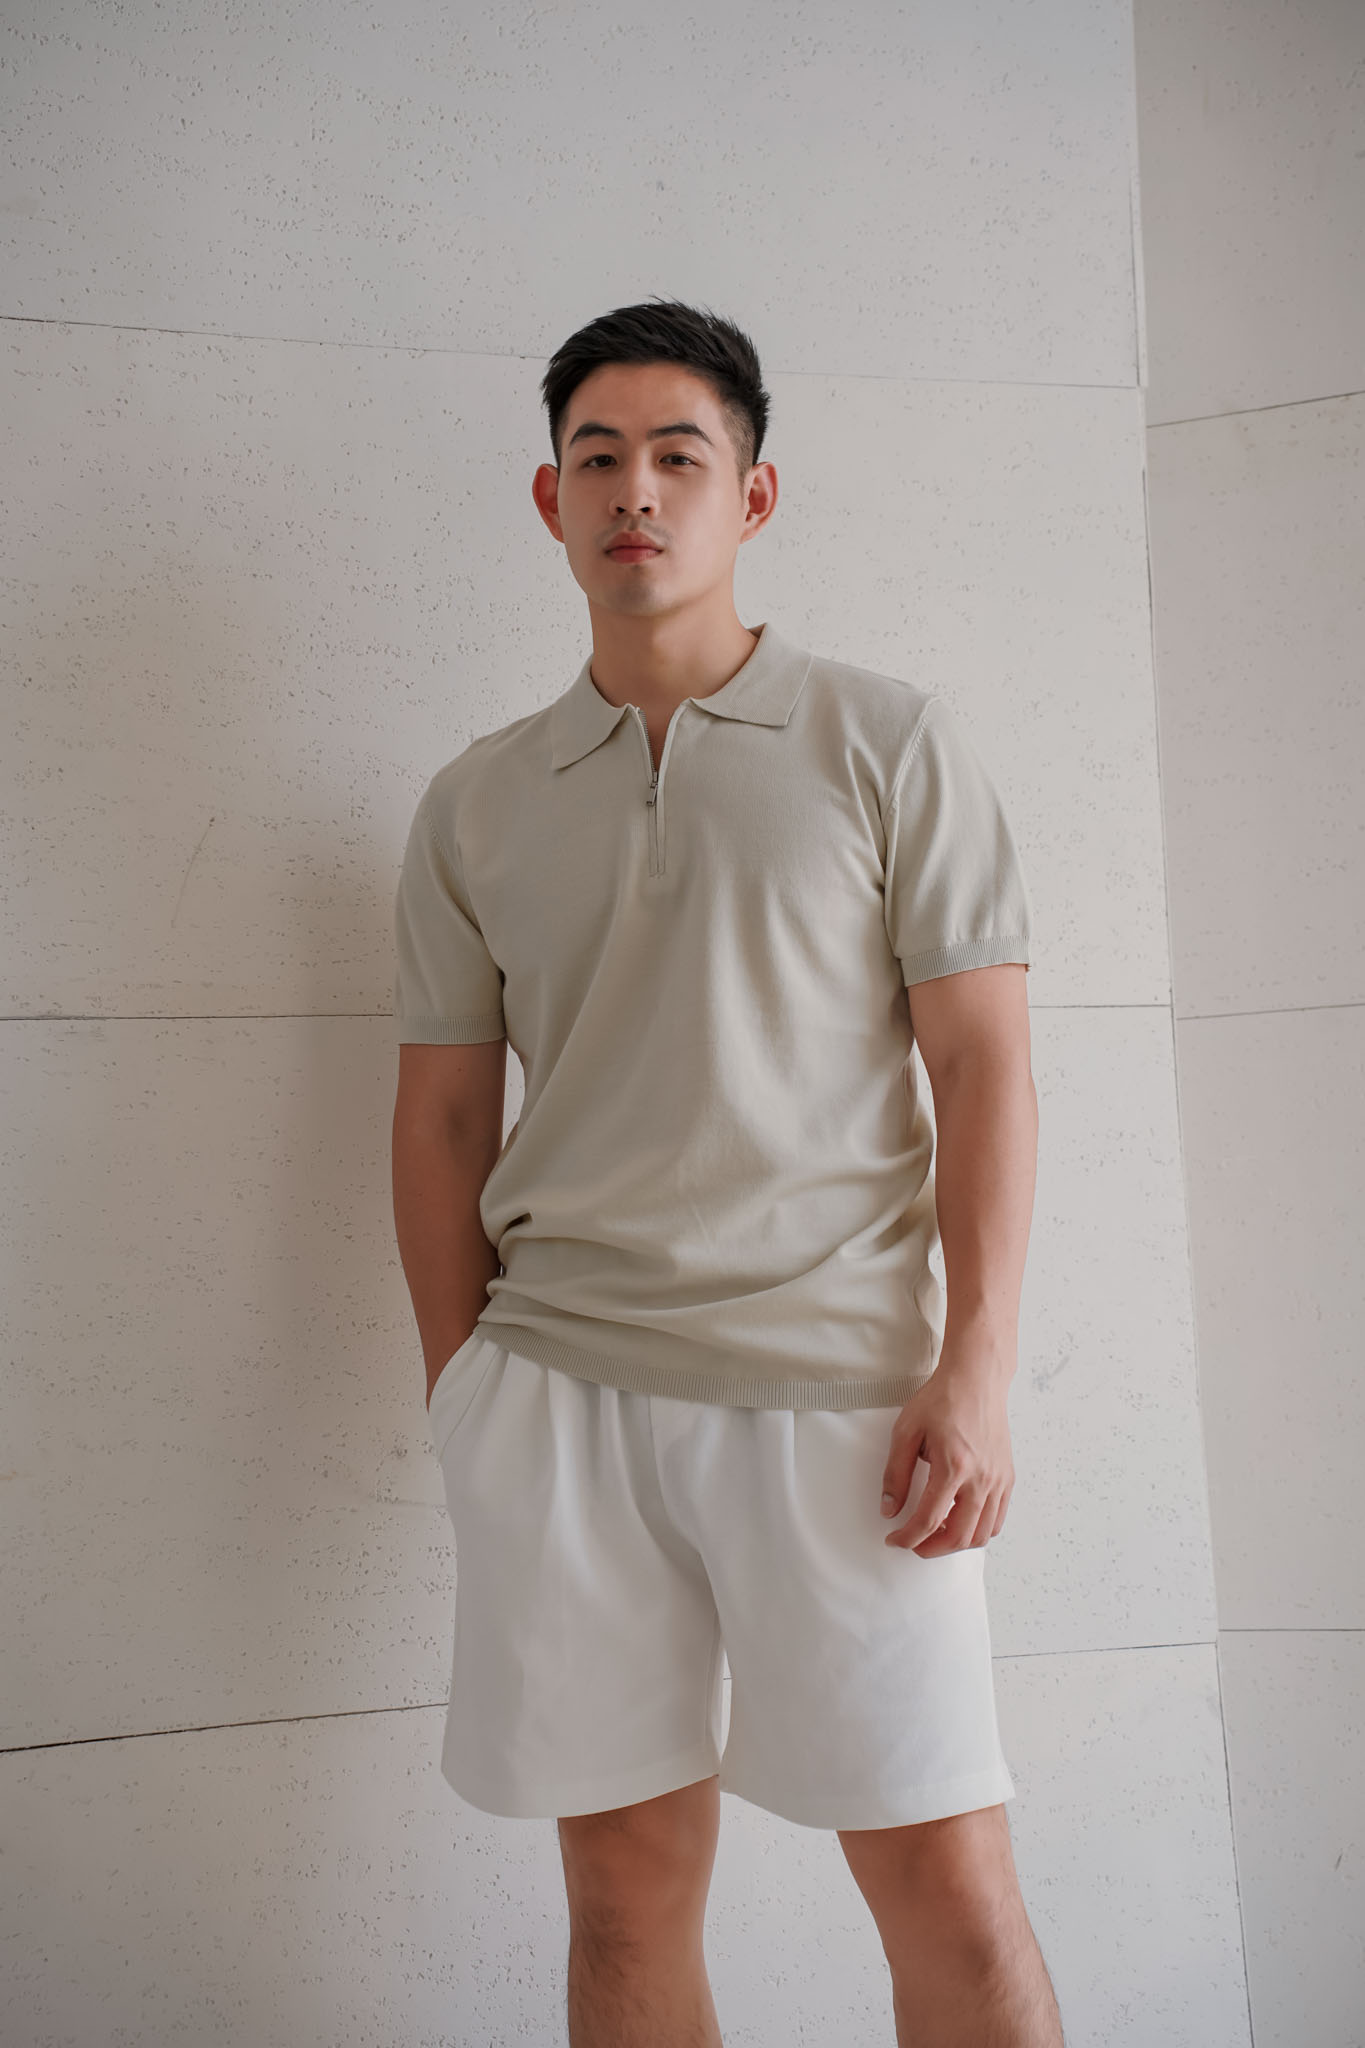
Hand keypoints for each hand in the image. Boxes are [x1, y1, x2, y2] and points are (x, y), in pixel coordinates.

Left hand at [880, 1356, 1014, 1555]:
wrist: (976, 1379)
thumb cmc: (942, 1400)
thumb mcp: (906, 1432)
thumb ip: (896, 1474)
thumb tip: (889, 1509)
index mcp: (954, 1466)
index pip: (930, 1520)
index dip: (908, 1537)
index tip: (895, 1538)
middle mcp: (982, 1478)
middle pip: (959, 1536)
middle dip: (932, 1548)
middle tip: (914, 1544)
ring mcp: (999, 1480)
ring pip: (982, 1534)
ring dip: (956, 1543)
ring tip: (935, 1536)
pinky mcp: (1007, 1478)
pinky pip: (997, 1520)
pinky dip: (977, 1531)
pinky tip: (959, 1522)